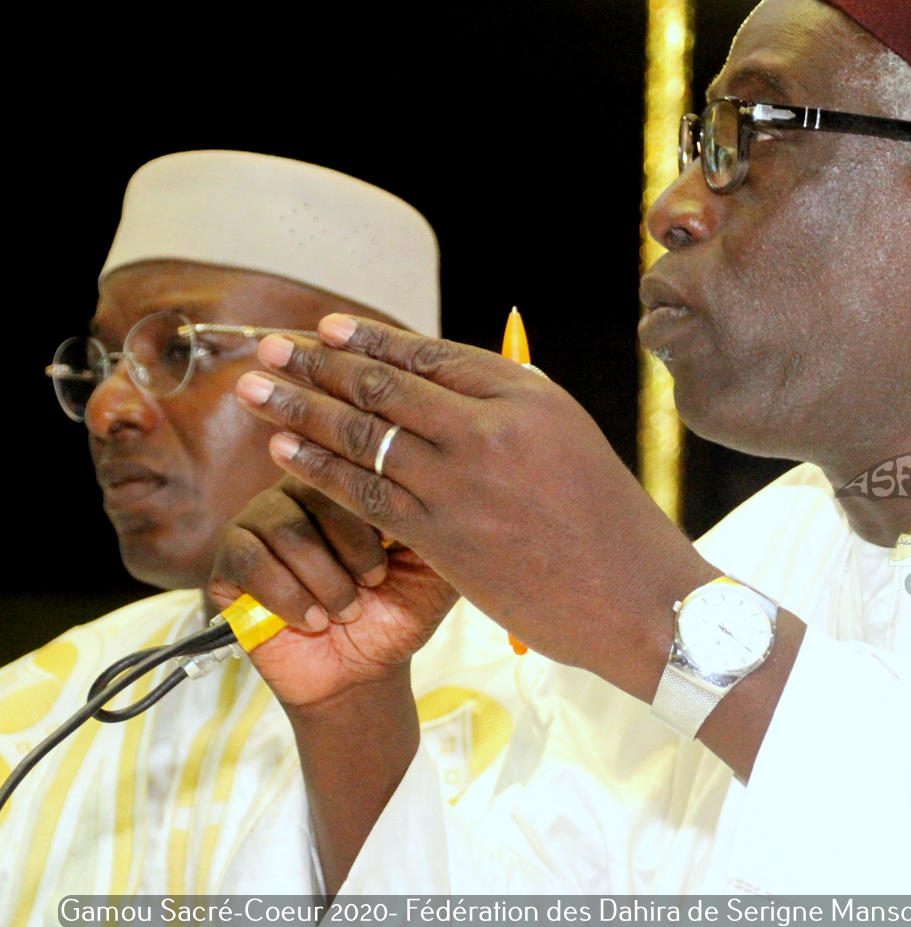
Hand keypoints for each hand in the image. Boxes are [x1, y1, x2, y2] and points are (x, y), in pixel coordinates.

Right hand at [207, 477, 458, 708]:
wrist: (363, 670)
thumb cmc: (400, 609)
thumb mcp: (436, 564)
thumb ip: (439, 519)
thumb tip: (445, 478)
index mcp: (350, 478)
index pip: (357, 459)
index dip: (378, 508)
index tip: (397, 554)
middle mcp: (301, 487)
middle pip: (321, 488)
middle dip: (357, 548)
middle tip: (376, 583)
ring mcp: (260, 520)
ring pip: (287, 528)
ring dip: (326, 580)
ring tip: (347, 611)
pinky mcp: (229, 560)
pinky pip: (250, 560)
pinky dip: (288, 596)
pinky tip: (313, 620)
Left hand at [233, 314, 716, 700]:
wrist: (639, 598)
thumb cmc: (611, 525)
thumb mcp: (572, 443)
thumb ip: (513, 413)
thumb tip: (449, 390)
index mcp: (530, 396)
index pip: (433, 355)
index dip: (371, 339)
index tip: (326, 327)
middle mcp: (492, 427)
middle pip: (387, 384)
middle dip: (318, 362)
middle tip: (269, 345)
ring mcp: (464, 481)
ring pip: (364, 434)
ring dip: (301, 407)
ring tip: (255, 387)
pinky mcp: (444, 535)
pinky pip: (364, 491)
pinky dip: (318, 465)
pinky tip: (283, 449)